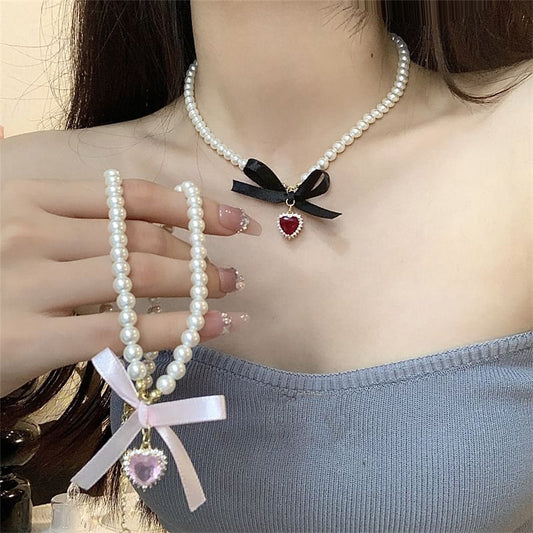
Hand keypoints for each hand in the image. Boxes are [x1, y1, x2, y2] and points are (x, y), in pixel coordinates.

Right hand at [0, 177, 260, 396]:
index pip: (130, 197)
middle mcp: (28, 231)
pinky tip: (215, 328)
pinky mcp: (27, 338)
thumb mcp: (14, 233)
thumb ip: (64, 219)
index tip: (232, 218)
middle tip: (233, 270)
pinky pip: (122, 330)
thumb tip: (132, 214)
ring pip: (139, 278)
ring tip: (230, 293)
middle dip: (200, 255)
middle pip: (142, 239)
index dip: (190, 207)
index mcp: (27, 198)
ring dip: (198, 286)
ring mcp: (26, 282)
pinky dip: (178, 329)